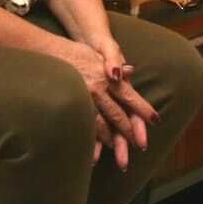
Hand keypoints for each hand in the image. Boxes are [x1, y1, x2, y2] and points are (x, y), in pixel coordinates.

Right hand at [45, 34, 156, 168]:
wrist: (47, 51)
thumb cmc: (74, 52)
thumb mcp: (97, 54)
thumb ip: (115, 63)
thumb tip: (131, 71)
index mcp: (106, 78)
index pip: (129, 96)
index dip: (142, 109)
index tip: (155, 120)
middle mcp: (97, 90)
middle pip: (117, 115)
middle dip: (129, 132)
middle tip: (141, 146)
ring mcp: (83, 100)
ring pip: (101, 125)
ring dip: (111, 139)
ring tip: (119, 151)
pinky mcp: (70, 107)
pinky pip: (82, 127)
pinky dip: (90, 140)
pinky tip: (94, 152)